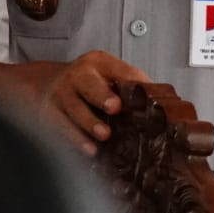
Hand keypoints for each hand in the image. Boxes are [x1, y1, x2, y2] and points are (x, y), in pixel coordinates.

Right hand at [32, 50, 151, 156]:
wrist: (48, 83)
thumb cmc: (90, 83)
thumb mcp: (110, 75)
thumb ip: (133, 86)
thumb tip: (166, 107)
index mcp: (99, 63)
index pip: (118, 70)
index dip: (127, 82)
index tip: (136, 94)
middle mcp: (78, 75)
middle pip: (89, 84)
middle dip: (101, 95)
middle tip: (114, 107)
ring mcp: (61, 94)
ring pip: (74, 108)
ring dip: (89, 123)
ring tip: (103, 135)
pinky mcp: (49, 113)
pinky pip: (61, 127)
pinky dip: (74, 139)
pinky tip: (87, 149)